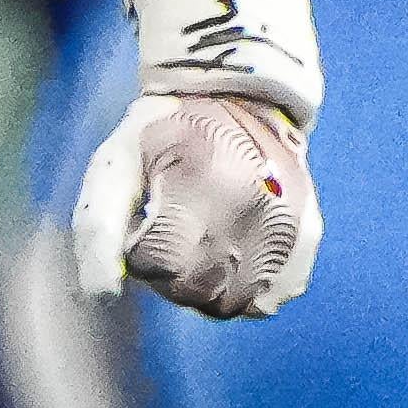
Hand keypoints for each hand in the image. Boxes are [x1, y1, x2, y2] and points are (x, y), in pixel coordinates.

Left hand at [69, 87, 318, 316]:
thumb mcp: (118, 162)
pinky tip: (231, 250)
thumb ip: (101, 227)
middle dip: (171, 274)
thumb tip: (103, 293)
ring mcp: (291, 233)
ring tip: (200, 242)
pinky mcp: (306, 247)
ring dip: (206, 286)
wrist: (242, 103)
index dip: (142, 253)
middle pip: (197, 292)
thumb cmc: (168, 135)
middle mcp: (261, 214)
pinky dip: (241, 287)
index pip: (161, 266)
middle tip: (171, 234)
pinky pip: (263, 300)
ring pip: (232, 304)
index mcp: (208, 185)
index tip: (146, 225)